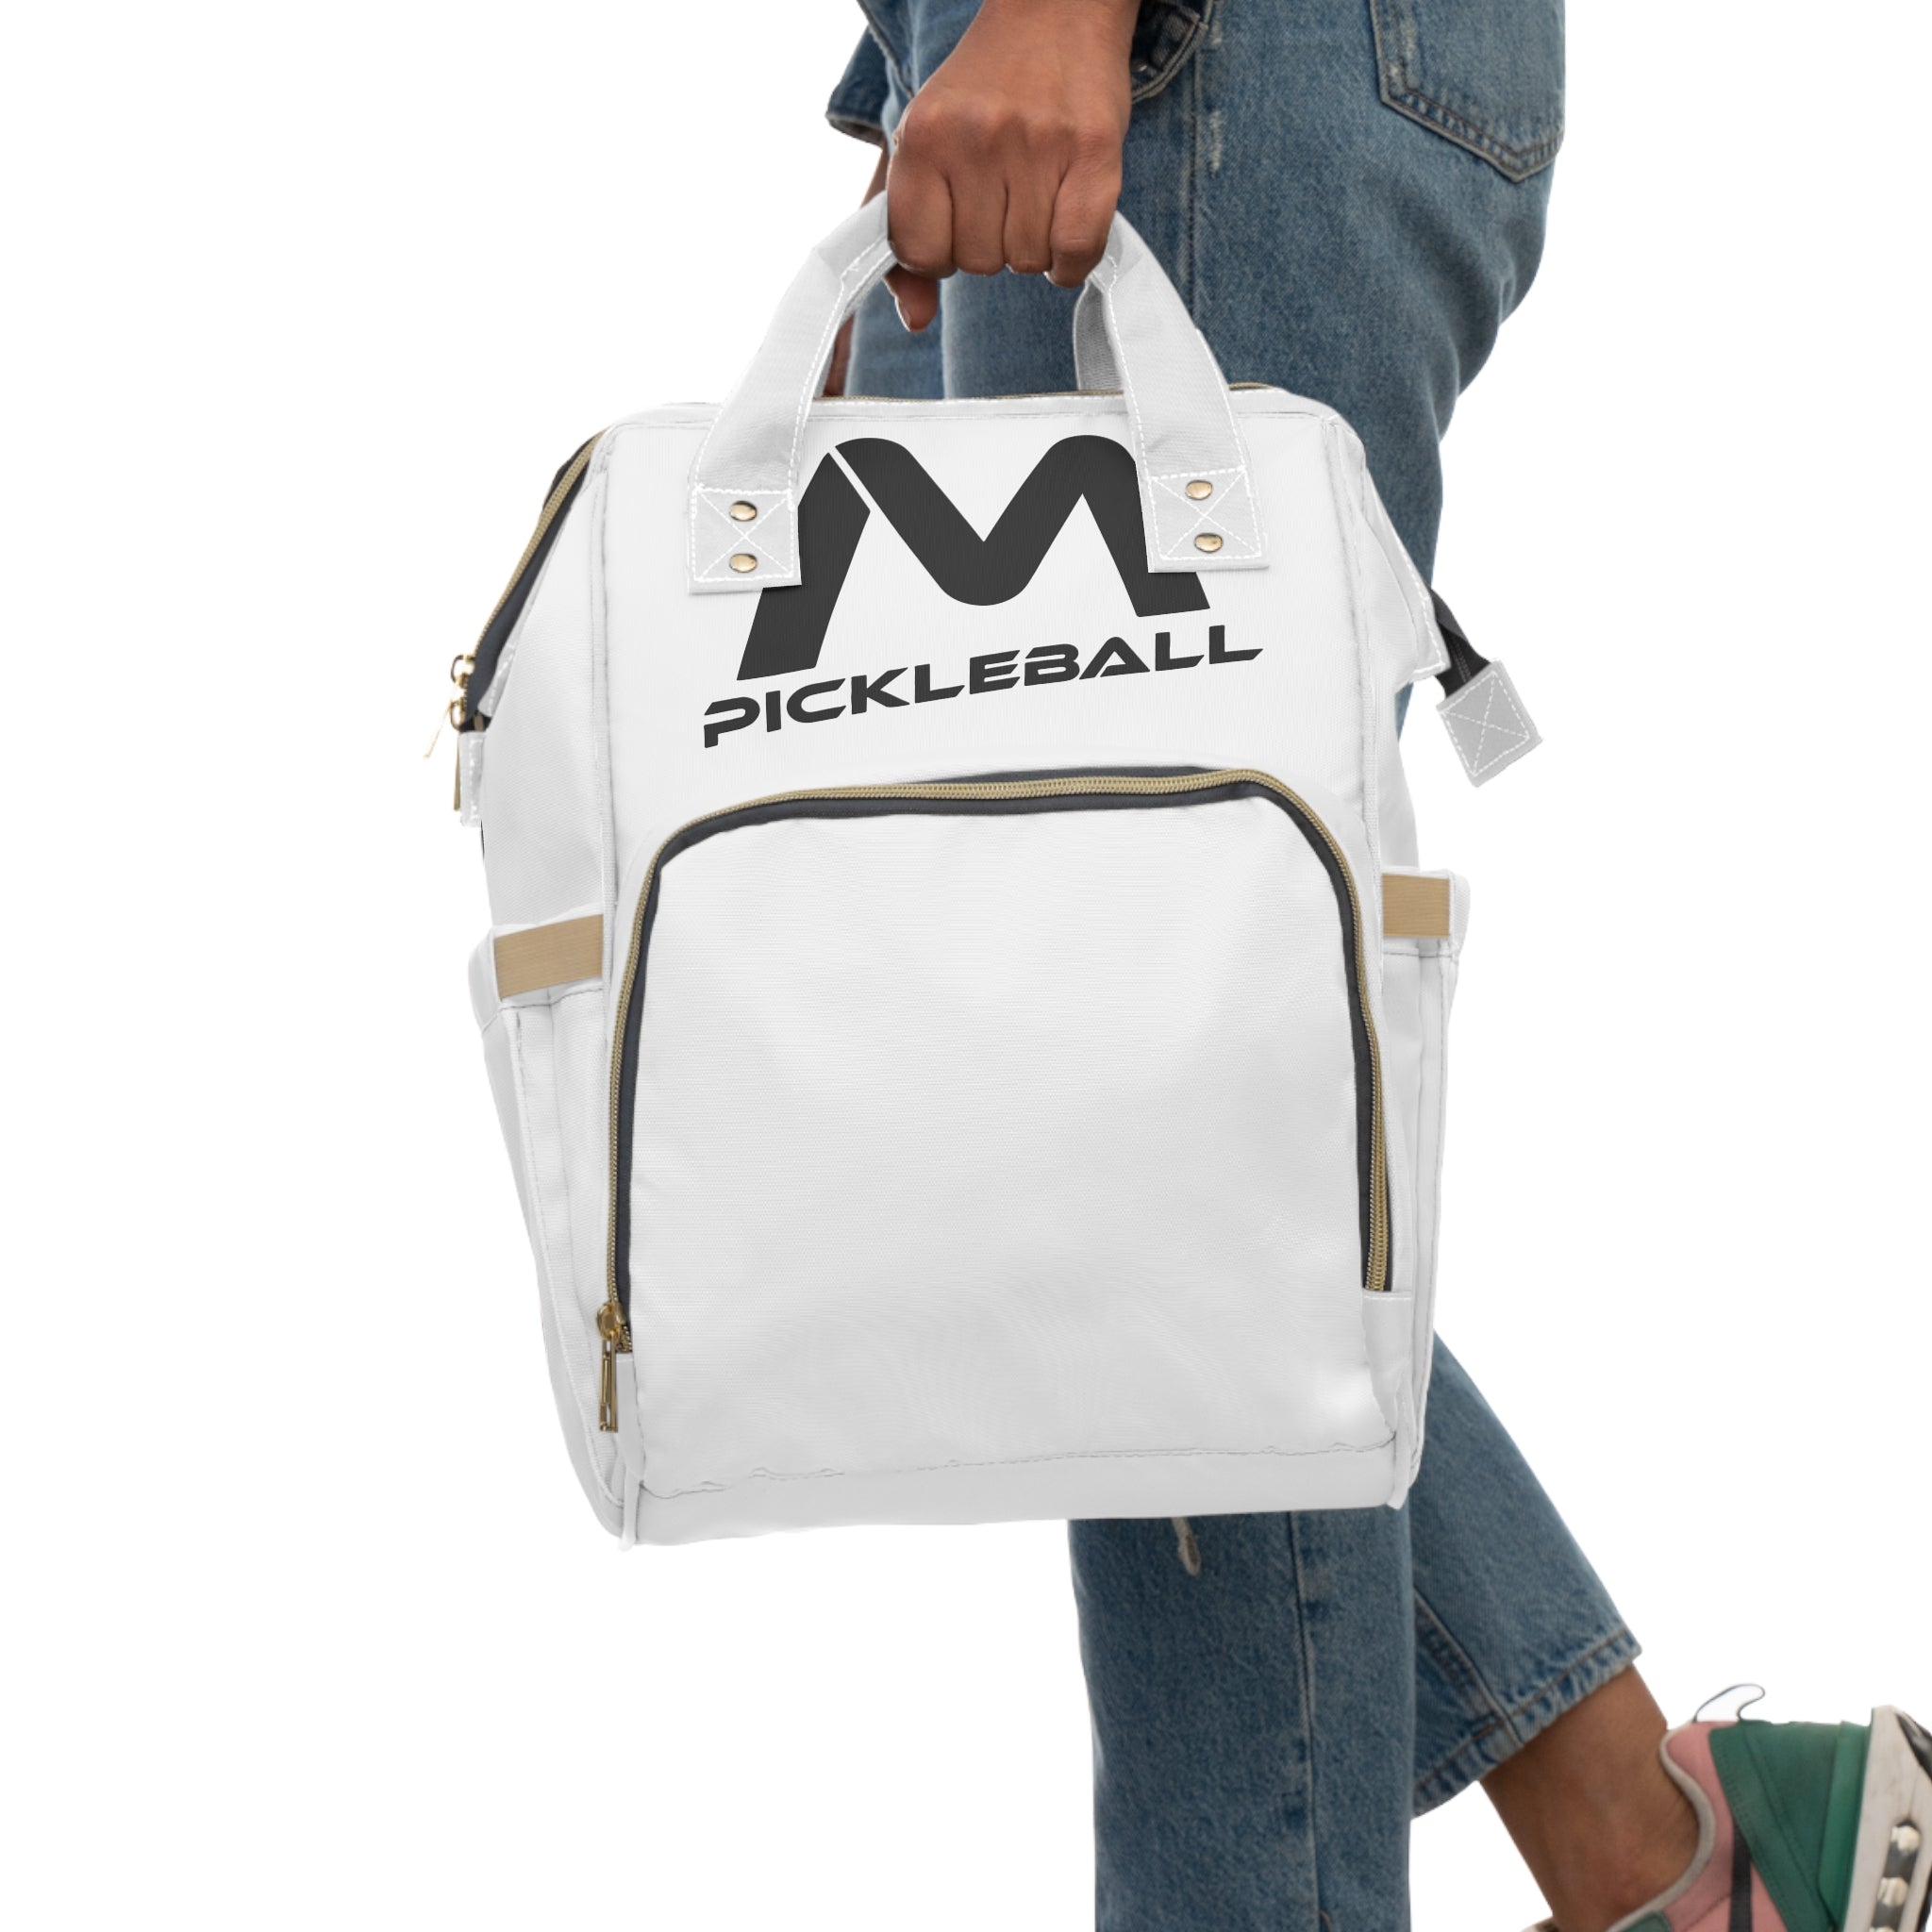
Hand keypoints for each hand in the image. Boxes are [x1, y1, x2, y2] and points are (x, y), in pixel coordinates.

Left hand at [883, 0, 1136, 331]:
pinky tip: (1067, 231)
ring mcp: (1037, 143)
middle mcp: (975, 138)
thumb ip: (903, 235)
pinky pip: (1077, 250)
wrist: (1054, 10)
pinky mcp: (1094, 149)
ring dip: (1033, 247)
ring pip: (1027, 261)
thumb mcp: (923, 148)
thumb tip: (914, 320)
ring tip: (1036, 196)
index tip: (956, 221)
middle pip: (978, 263)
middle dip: (991, 244)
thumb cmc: (983, 92)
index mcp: (922, 136)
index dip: (940, 252)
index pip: (919, 254)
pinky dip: (1072, 260)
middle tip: (1004, 195)